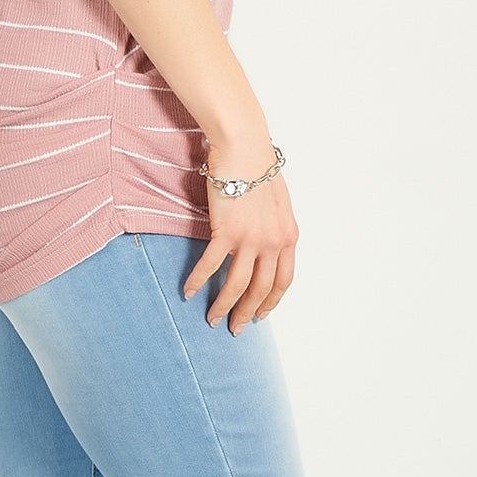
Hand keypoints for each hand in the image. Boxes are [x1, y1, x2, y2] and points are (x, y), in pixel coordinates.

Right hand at [182, 141, 297, 331]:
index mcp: (288, 236)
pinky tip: (188, 291)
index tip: (261, 315)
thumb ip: (273, 227)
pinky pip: (211, 265)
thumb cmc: (257, 167)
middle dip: (247, 313)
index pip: (283, 281)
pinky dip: (198, 281)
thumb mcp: (278, 202)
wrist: (244, 147)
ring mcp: (251, 239)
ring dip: (224, 306)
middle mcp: (273, 242)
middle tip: (235, 329)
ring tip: (212, 319)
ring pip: (237, 285)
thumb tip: (262, 245)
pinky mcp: (227, 232)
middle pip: (261, 290)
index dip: (271, 302)